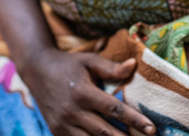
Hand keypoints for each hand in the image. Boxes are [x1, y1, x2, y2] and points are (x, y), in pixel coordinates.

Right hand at [20, 48, 155, 135]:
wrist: (37, 70)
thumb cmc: (68, 64)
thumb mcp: (89, 61)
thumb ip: (111, 67)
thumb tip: (134, 65)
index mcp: (83, 92)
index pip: (114, 109)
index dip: (134, 120)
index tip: (151, 128)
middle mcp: (73, 111)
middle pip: (104, 131)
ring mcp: (63, 124)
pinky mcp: (57, 131)